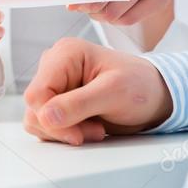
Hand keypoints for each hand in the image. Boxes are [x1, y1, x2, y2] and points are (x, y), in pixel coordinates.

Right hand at [23, 37, 172, 144]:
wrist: (152, 96)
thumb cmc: (139, 85)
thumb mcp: (113, 93)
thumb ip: (78, 104)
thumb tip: (46, 115)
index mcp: (65, 53)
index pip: (36, 94)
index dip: (51, 119)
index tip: (78, 133)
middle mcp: (55, 66)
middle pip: (35, 109)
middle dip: (63, 127)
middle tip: (96, 130)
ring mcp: (56, 84)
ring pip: (38, 119)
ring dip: (65, 132)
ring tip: (96, 128)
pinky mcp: (59, 101)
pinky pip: (46, 125)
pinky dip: (66, 133)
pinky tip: (90, 127)